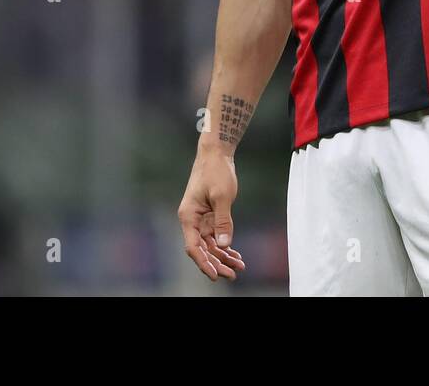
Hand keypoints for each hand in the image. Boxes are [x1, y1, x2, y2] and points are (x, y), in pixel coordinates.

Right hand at [177, 148, 246, 281]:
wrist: (216, 153)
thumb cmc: (216, 171)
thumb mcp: (221, 196)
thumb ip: (223, 221)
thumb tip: (223, 244)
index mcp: (189, 216)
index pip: (193, 246)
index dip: (203, 263)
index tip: (215, 274)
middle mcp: (192, 220)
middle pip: (202, 249)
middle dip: (217, 263)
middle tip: (233, 274)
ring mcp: (200, 219)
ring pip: (210, 245)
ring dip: (223, 256)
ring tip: (239, 266)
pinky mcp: (209, 216)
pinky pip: (215, 236)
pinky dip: (225, 245)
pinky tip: (235, 254)